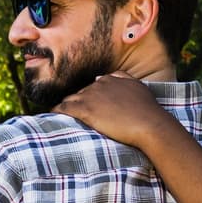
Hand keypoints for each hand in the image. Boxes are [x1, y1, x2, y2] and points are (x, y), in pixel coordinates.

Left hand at [53, 73, 175, 148]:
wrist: (149, 124)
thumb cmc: (148, 110)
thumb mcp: (138, 87)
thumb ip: (122, 78)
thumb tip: (100, 78)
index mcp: (111, 79)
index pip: (93, 87)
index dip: (90, 98)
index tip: (88, 106)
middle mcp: (99, 84)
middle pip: (81, 93)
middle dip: (77, 103)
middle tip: (72, 115)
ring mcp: (91, 96)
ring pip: (70, 99)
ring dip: (64, 107)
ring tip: (58, 116)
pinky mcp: (85, 109)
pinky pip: (64, 108)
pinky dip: (57, 111)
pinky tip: (52, 116)